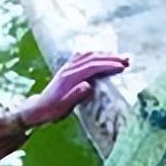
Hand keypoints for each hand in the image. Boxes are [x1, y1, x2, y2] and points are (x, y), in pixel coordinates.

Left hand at [16, 52, 130, 127]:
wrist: (37, 109)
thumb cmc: (51, 111)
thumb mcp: (63, 107)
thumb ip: (75, 96)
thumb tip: (88, 85)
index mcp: (69, 77)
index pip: (92, 66)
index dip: (108, 65)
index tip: (122, 67)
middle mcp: (68, 69)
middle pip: (92, 58)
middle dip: (111, 58)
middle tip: (128, 60)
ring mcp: (66, 67)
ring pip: (88, 55)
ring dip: (105, 54)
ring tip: (120, 57)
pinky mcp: (66, 68)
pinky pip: (82, 56)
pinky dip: (95, 54)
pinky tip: (102, 56)